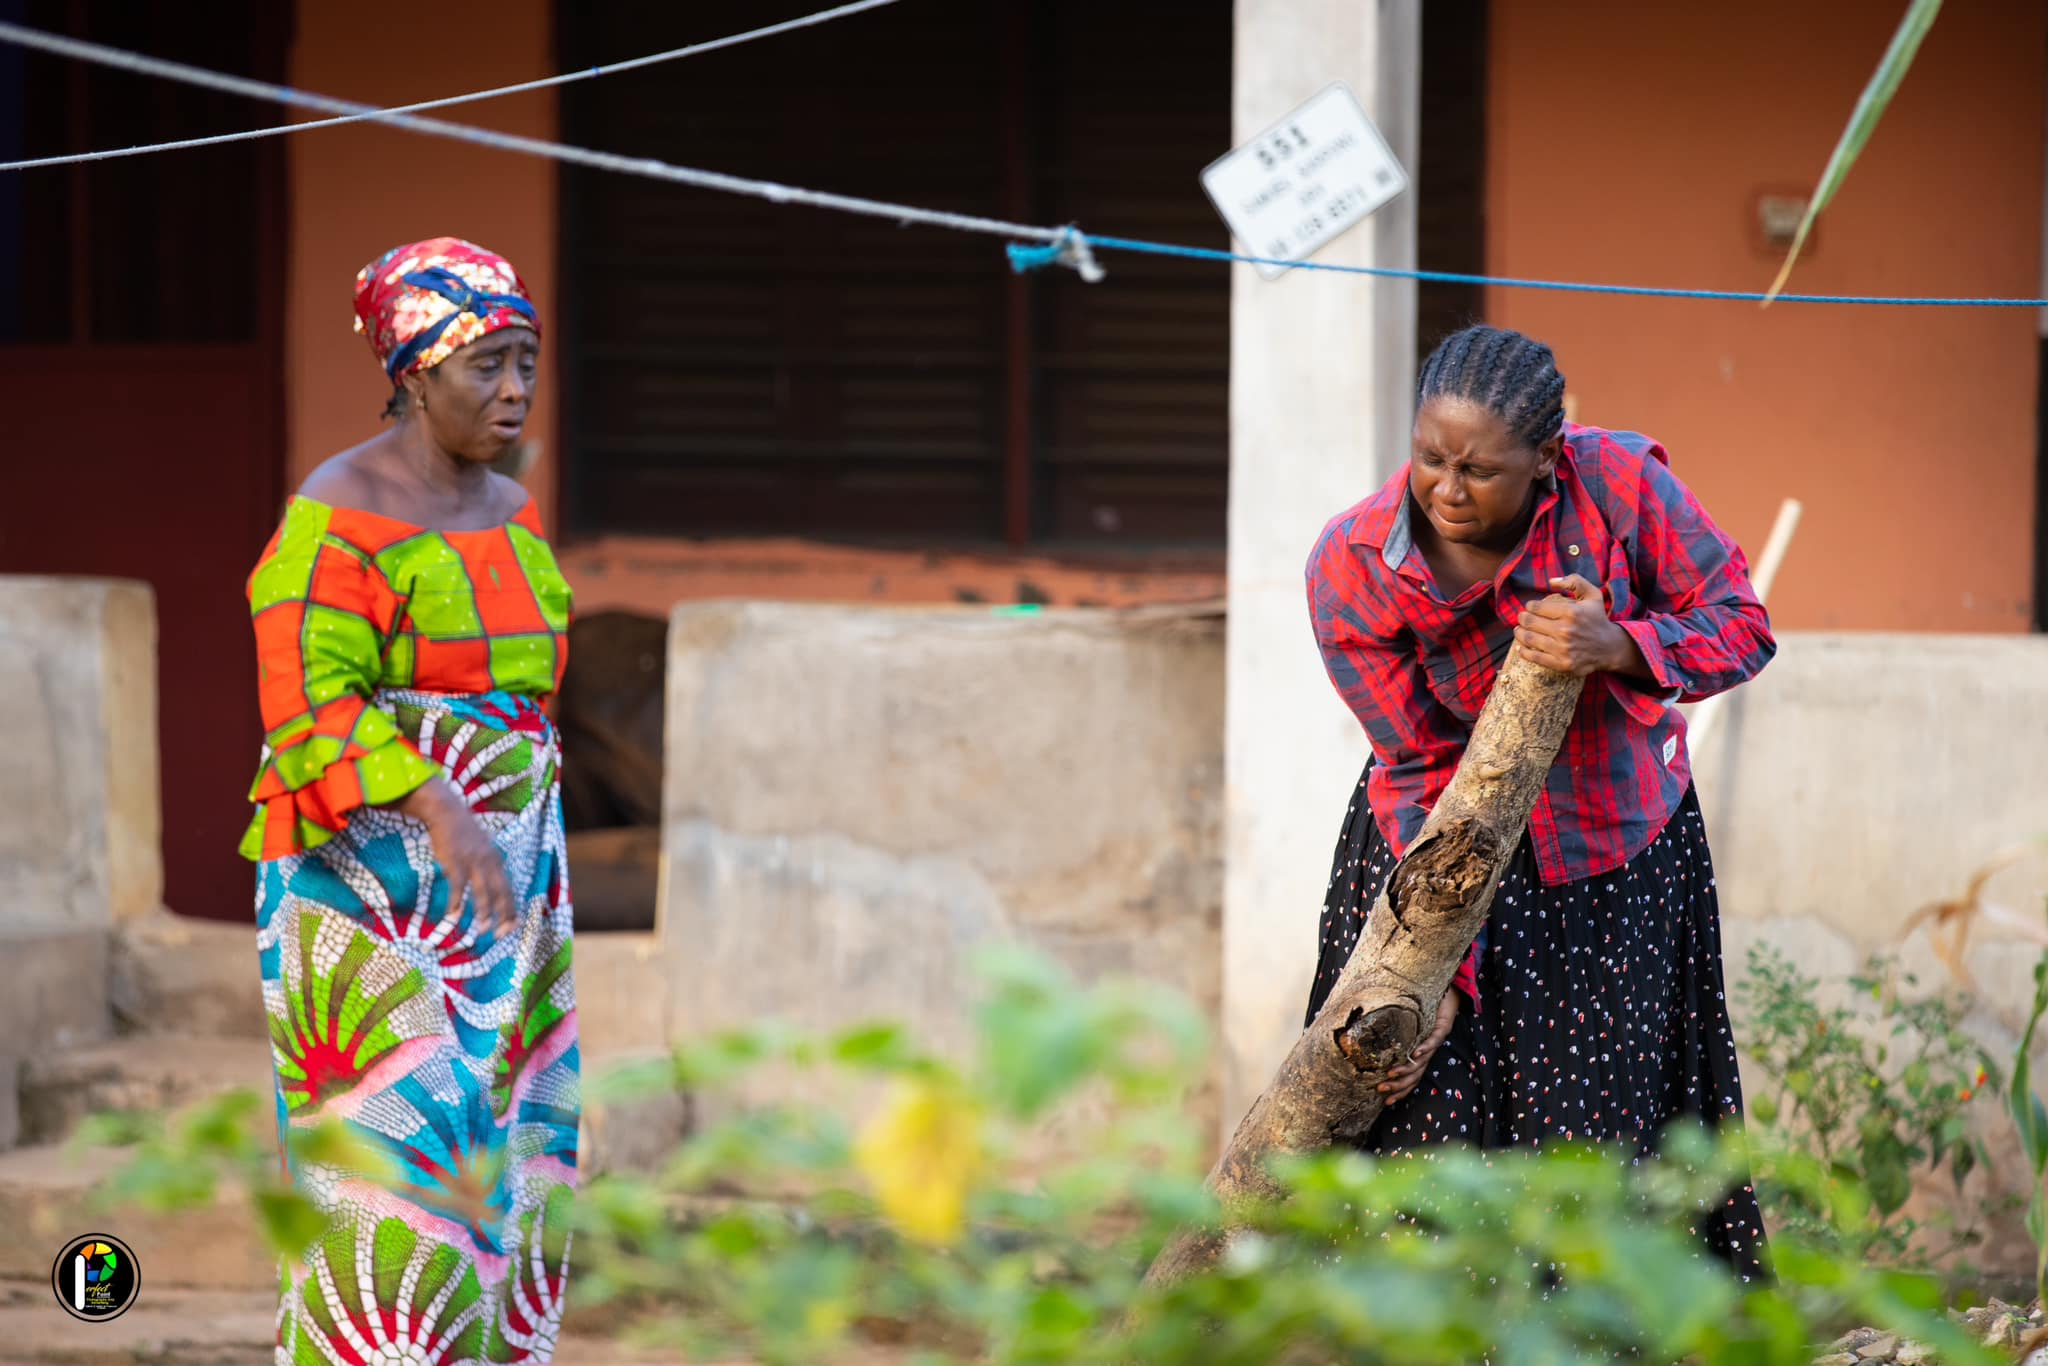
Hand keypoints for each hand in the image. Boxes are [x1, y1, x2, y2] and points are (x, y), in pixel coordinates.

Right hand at [399, 779, 517, 938]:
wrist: (446, 811)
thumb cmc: (461, 830)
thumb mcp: (482, 845)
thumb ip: (488, 862)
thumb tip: (491, 880)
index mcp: (496, 859)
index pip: (508, 889)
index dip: (511, 909)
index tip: (512, 927)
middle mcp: (489, 862)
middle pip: (500, 894)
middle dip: (502, 916)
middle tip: (499, 935)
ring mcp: (473, 862)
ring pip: (483, 893)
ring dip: (483, 913)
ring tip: (482, 930)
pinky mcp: (455, 862)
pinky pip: (458, 888)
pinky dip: (457, 902)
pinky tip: (454, 915)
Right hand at [1381, 989, 1458, 1105]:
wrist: (1450, 994)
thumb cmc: (1425, 1009)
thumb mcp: (1407, 1026)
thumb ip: (1393, 1034)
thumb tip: (1367, 1039)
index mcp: (1420, 1054)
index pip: (1411, 1078)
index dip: (1400, 1091)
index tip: (1385, 1102)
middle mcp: (1428, 1052)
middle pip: (1415, 1075)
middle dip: (1399, 1085)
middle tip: (1382, 1090)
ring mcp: (1436, 1041)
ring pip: (1422, 1062)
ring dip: (1407, 1069)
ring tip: (1392, 1074)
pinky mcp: (1442, 1028)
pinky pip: (1433, 1041)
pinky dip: (1424, 1048)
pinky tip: (1415, 1054)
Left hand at [1514, 574, 1637, 677]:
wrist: (1610, 647)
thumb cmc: (1598, 619)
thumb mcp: (1593, 595)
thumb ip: (1574, 582)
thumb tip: (1551, 581)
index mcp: (1571, 612)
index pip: (1537, 607)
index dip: (1529, 606)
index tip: (1530, 607)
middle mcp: (1565, 630)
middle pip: (1530, 622)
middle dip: (1522, 618)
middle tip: (1522, 618)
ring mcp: (1562, 649)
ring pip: (1529, 639)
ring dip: (1519, 633)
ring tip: (1519, 630)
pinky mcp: (1561, 664)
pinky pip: (1535, 657)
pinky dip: (1523, 652)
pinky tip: (1520, 647)